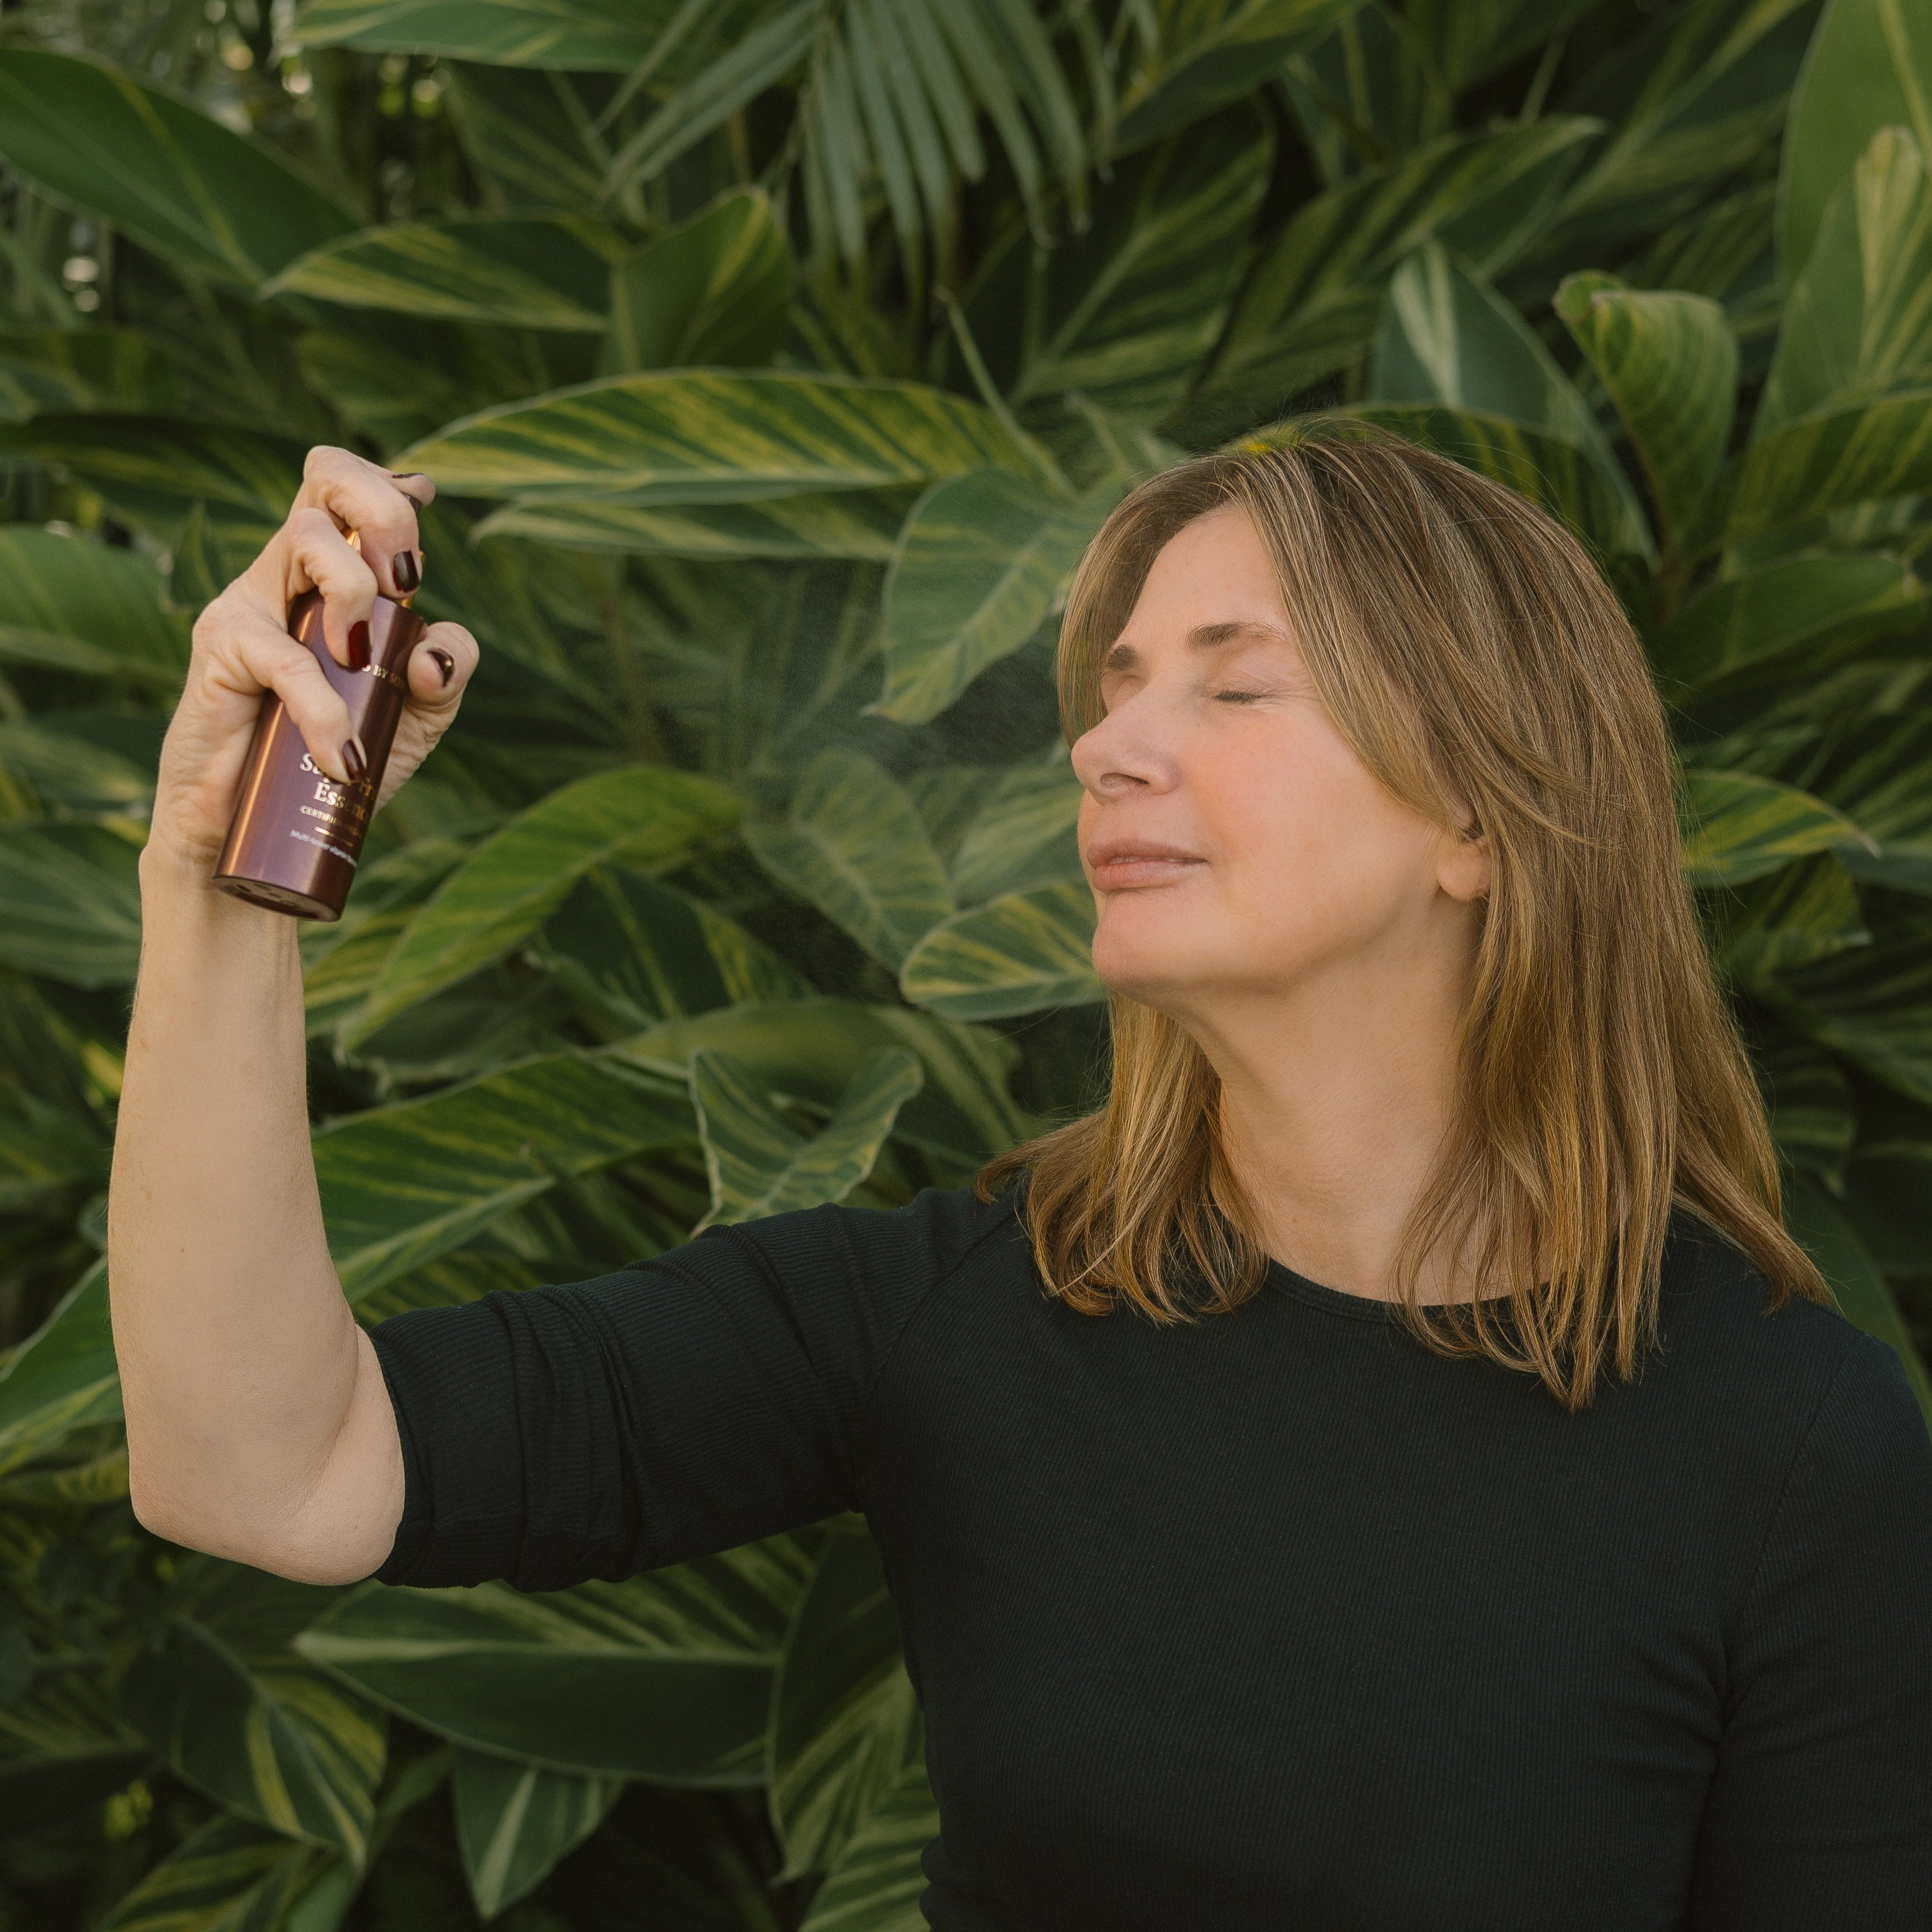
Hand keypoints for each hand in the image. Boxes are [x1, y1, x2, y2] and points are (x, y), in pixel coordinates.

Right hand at [147, 445, 479, 875]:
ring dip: (356, 592)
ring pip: (308, 537)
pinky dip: (325, 709)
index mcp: (336, 575)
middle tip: (406, 584)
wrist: (252, 831)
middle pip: (327, 476)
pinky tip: (343, 758)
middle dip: (384, 514)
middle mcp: (291, 571)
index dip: (391, 486)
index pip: (350, 489)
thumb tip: (434, 648)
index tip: (422, 525)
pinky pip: (286, 655)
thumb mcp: (412, 719)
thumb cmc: (330, 760)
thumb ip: (444, 675)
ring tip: (362, 667)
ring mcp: (252, 599)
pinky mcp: (220, 645)